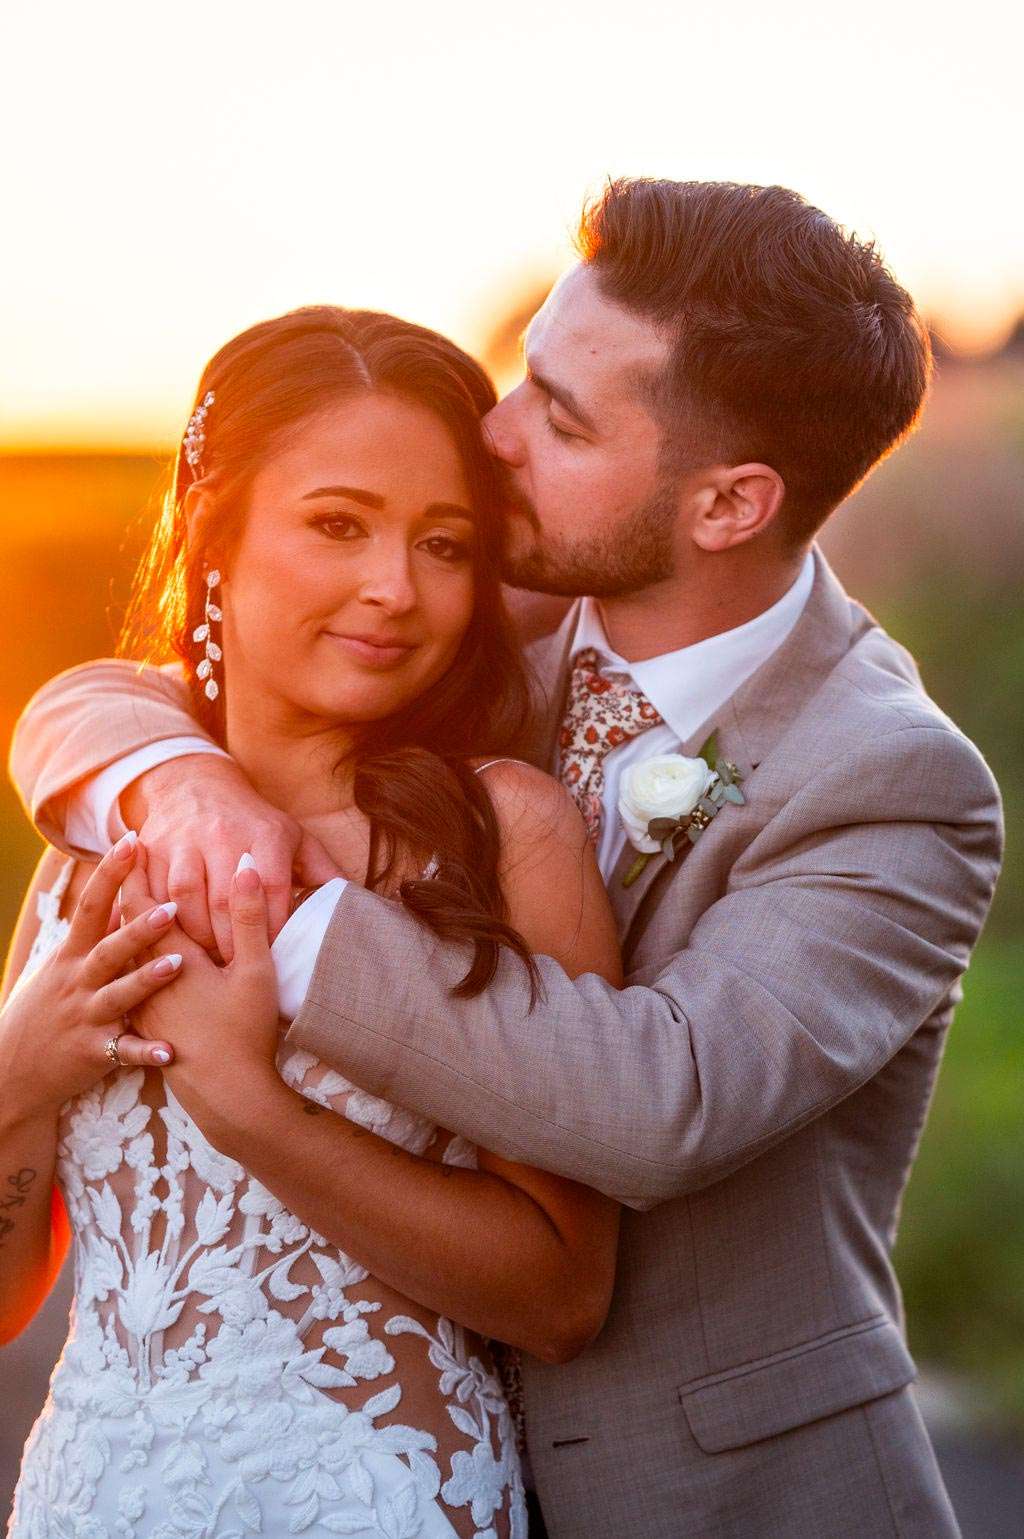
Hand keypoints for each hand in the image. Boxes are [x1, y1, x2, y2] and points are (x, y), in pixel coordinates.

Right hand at [0, 835, 178, 1122]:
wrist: (11, 1070)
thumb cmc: (46, 1009)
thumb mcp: (62, 965)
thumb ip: (94, 933)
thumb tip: (124, 893)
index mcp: (72, 955)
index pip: (91, 905)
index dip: (111, 873)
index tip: (133, 839)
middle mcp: (77, 981)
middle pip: (108, 949)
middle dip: (138, 928)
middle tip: (172, 906)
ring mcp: (85, 1017)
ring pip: (118, 995)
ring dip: (147, 980)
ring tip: (179, 964)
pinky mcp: (92, 1052)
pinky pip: (123, 1052)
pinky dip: (145, 1052)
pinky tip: (170, 1052)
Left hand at [119, 851, 281, 1133]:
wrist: (228, 1098)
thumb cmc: (244, 1033)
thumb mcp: (256, 971)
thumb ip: (250, 917)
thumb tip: (247, 865)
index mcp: (171, 958)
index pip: (142, 904)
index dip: (137, 873)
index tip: (134, 846)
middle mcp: (147, 980)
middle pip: (127, 930)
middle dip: (128, 898)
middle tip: (128, 868)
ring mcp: (144, 1007)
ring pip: (127, 960)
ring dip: (130, 933)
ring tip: (133, 910)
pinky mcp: (148, 1029)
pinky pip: (133, 986)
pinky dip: (136, 966)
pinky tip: (146, 966)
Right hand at [121, 754, 339, 959]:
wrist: (195, 784)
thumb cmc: (253, 821)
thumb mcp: (293, 837)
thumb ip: (323, 871)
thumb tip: (357, 903)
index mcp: (265, 834)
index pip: (271, 888)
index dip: (272, 926)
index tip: (272, 954)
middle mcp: (222, 834)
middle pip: (225, 900)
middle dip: (232, 941)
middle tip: (237, 968)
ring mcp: (182, 841)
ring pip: (184, 898)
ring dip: (196, 936)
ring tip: (207, 959)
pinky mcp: (150, 849)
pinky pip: (149, 892)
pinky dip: (158, 920)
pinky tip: (172, 940)